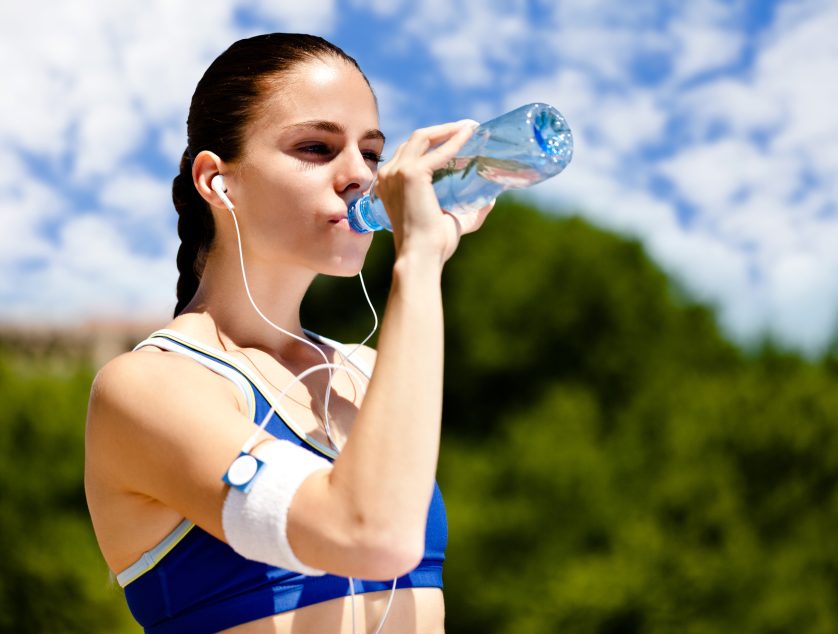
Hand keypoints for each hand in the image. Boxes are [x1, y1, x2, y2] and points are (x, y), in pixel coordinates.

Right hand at [374, 120, 493, 263]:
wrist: (422, 256)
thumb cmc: (433, 245)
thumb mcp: (450, 220)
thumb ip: (468, 210)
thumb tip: (492, 200)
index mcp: (389, 185)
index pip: (410, 153)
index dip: (433, 142)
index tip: (456, 137)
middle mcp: (388, 176)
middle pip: (415, 140)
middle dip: (441, 130)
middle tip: (466, 127)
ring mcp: (397, 173)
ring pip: (422, 137)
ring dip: (447, 129)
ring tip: (469, 127)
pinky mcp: (411, 174)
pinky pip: (437, 151)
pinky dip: (455, 140)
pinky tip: (469, 135)